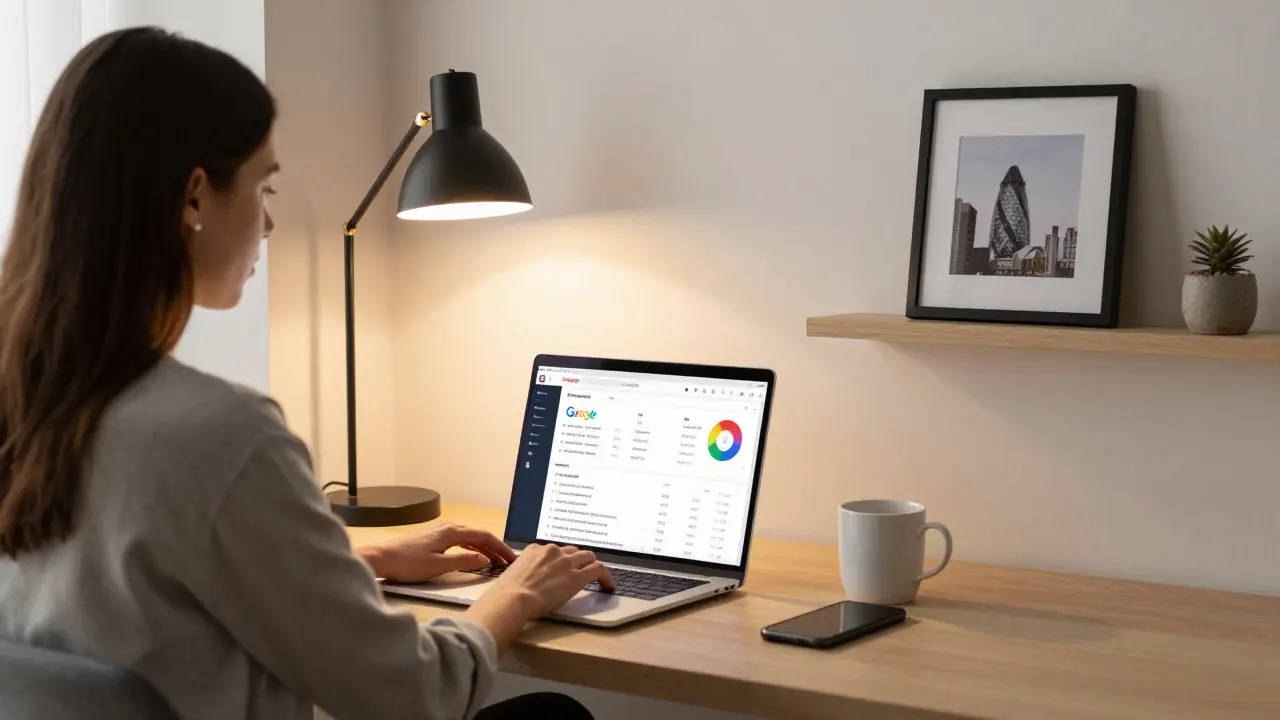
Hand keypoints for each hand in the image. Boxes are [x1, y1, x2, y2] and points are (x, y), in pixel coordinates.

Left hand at [357, 522, 515, 582]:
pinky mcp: (433, 537)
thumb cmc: (408, 563)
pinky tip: (473, 556)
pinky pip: (460, 539)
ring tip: (494, 560)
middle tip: (507, 561)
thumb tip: (485, 560)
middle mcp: (448, 527)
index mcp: (452, 532)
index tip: (511, 559)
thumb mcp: (439, 566)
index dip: (500, 547)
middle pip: (478, 535)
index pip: (484, 536)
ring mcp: (440, 531)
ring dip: (483, 548)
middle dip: (495, 547)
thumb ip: (464, 562)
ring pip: (469, 537)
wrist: (381, 558)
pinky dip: (471, 547)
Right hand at [465, 544, 614, 650]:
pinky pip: (598, 569)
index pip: (553, 551)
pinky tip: (608, 586)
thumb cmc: (506, 593)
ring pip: (588, 557)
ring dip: (592, 566)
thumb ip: (522, 573)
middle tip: (580, 572)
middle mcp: (552, 551)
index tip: (562, 568)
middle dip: (577, 561)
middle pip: (572, 551)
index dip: (560, 560)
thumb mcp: (512, 575)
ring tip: (598, 578)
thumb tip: (522, 583)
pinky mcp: (577, 576)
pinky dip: (605, 577)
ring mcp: (565, 562)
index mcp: (534, 550)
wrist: (513, 598)